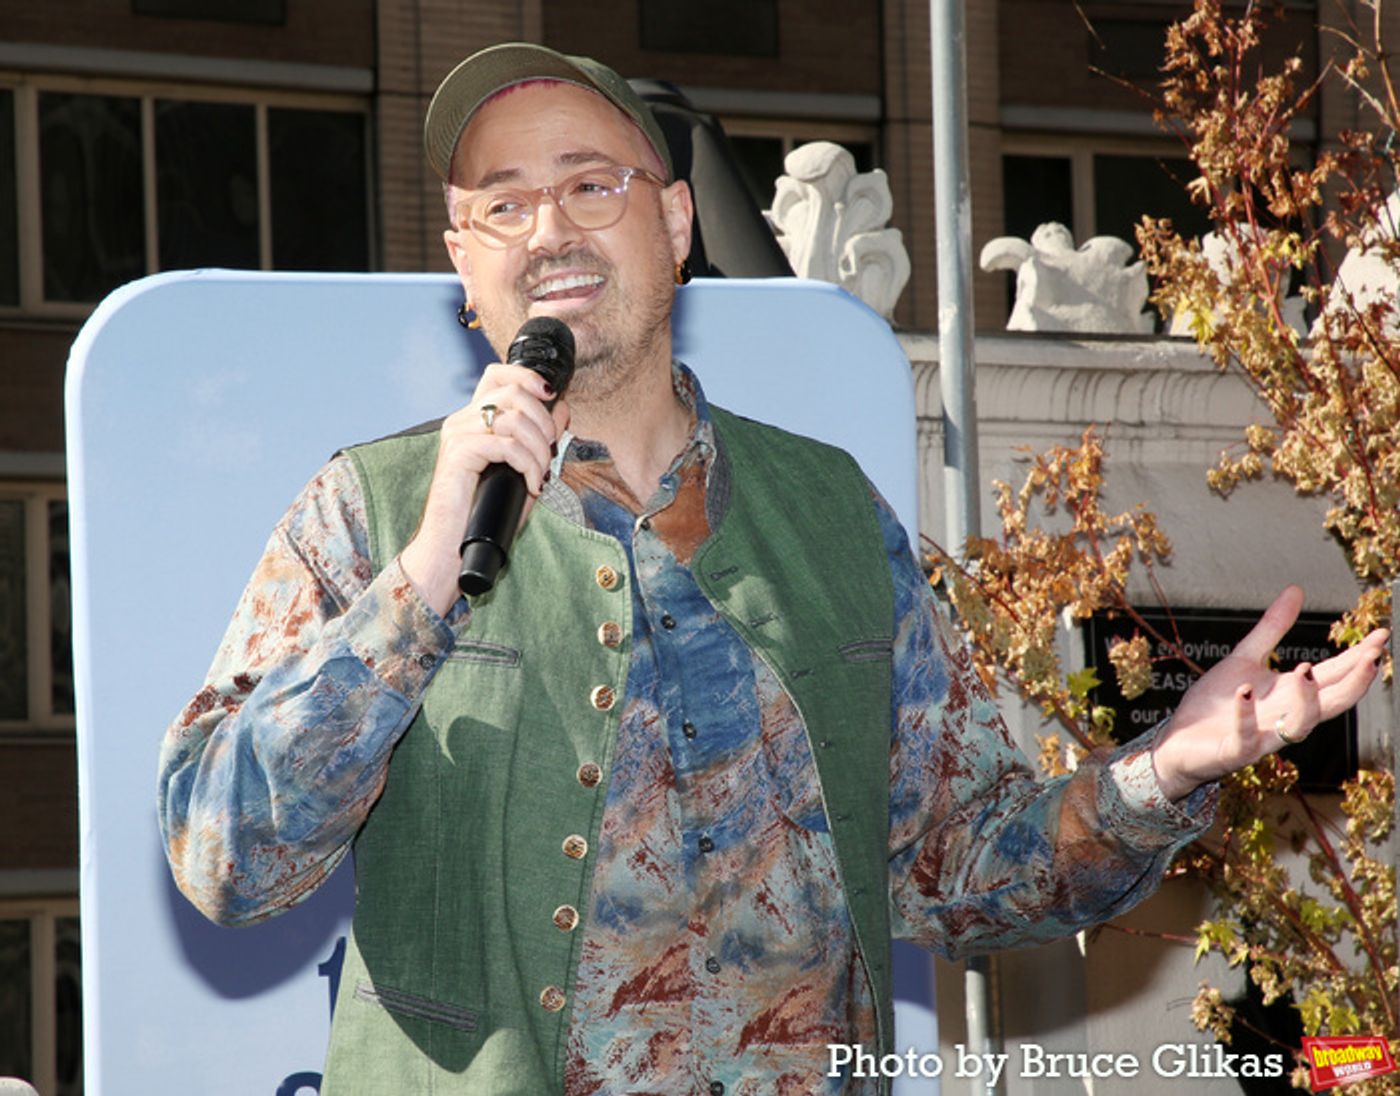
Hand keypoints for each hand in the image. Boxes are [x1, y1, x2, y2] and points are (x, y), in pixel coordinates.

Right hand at [400, 363, 569, 614]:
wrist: (453, 546)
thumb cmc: (486, 513)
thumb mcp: (524, 469)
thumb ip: (542, 439)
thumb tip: (562, 408)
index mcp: (474, 419)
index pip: (498, 374)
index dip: (527, 376)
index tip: (551, 394)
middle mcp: (462, 420)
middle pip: (513, 391)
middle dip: (544, 421)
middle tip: (549, 453)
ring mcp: (458, 435)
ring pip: (514, 418)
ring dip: (539, 448)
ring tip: (540, 473)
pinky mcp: (459, 454)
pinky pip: (507, 446)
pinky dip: (528, 465)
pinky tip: (531, 484)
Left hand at [1150, 585, 1388, 800]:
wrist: (1179, 742)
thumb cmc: (1216, 705)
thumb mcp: (1245, 660)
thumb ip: (1272, 629)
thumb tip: (1296, 590)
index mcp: (1289, 694)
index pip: (1333, 676)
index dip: (1358, 659)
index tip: (1380, 637)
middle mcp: (1283, 716)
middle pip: (1330, 703)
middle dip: (1353, 683)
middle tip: (1371, 658)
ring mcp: (1260, 736)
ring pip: (1297, 726)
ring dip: (1306, 702)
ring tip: (1306, 670)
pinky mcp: (1233, 751)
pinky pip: (1244, 739)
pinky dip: (1244, 717)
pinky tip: (1244, 693)